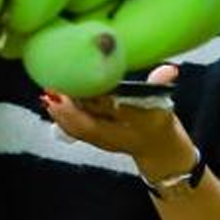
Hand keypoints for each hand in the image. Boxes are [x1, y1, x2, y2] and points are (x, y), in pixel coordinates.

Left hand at [40, 65, 197, 179]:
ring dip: (62, 113)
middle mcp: (121, 135)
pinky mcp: (96, 141)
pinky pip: (76, 131)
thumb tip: (171, 69)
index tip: (85, 83)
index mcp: (141, 123)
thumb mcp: (162, 102)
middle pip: (92, 123)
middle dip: (71, 107)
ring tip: (49, 94)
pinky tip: (50, 104)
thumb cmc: (157, 120)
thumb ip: (160, 84)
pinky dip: (62, 118)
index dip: (99, 98)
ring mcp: (107, 141)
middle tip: (56, 88)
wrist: (157, 149)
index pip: (118, 110)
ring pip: (80, 129)